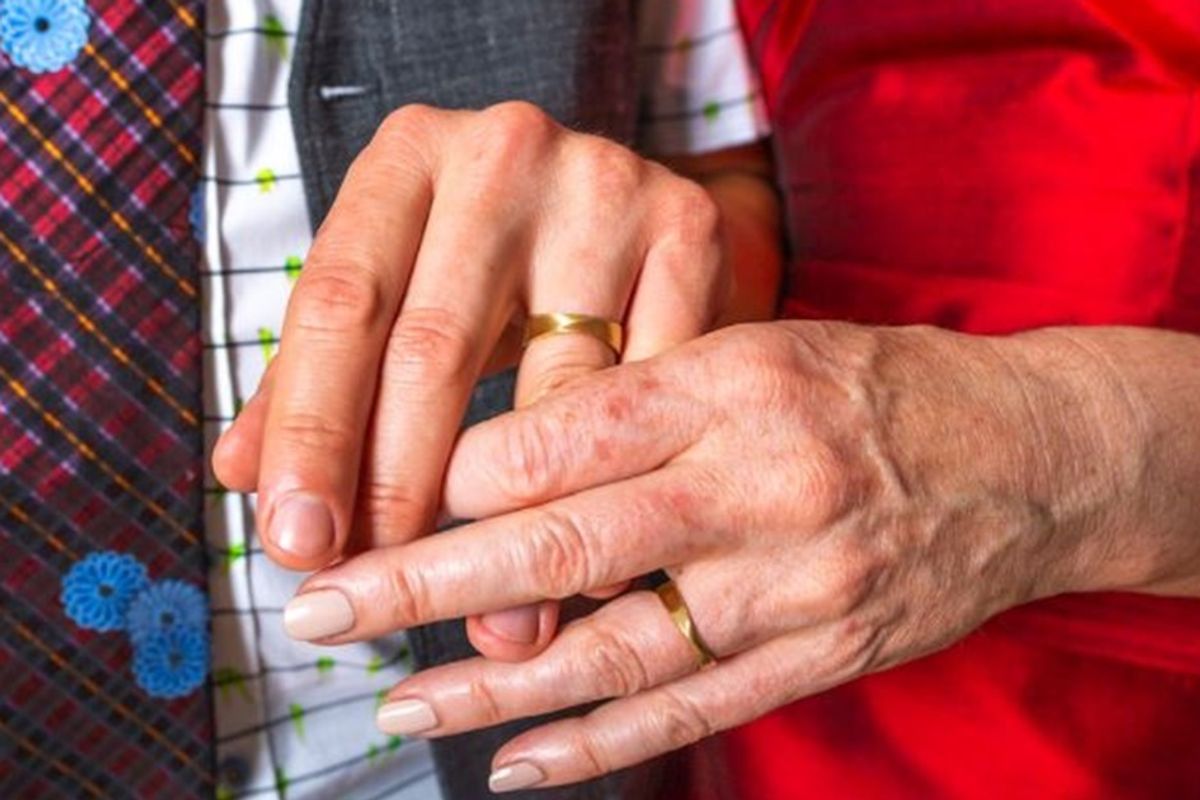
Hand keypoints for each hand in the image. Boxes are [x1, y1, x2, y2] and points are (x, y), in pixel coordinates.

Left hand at [210, 102, 777, 657]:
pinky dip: (622, 482)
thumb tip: (246, 481)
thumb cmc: (482, 258)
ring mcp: (609, 185)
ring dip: (518, 513)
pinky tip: (593, 559)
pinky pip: (652, 388)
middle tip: (381, 590)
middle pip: (435, 346)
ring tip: (488, 609)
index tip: (300, 543)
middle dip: (400, 486)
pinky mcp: (692, 229)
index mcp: (408, 156)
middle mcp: (505, 154)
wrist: (617, 198)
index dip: (313, 433)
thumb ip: (317, 377)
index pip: (340, 303)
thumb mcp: (398, 293)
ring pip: (553, 384)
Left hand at [280, 320, 1157, 789]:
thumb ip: (636, 396)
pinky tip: (515, 765)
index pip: (566, 432)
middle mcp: (763, 486)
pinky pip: (691, 710)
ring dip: (491, 687)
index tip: (384, 492)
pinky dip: (596, 745)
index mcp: (736, 383)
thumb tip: (495, 466)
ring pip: (616, 648)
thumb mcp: (756, 346)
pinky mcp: (820, 657)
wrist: (1025, 456)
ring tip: (394, 703)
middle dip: (426, 584)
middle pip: (567, 543)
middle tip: (323, 611)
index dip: (458, 472)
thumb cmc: (870, 388)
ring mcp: (795, 587)